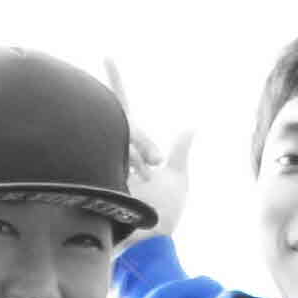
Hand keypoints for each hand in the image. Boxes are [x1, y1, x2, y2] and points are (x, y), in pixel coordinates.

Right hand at [110, 64, 191, 239]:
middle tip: (149, 171)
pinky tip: (132, 183)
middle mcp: (117, 150)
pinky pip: (117, 159)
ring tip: (145, 184)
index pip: (122, 106)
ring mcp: (107, 160)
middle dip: (144, 146)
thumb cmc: (163, 216)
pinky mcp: (103, 173)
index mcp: (133, 147)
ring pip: (125, 142)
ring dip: (142, 163)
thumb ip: (180, 151)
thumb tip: (193, 124)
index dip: (115, 80)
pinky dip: (132, 169)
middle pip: (127, 125)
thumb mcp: (177, 179)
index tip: (107, 54)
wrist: (151, 243)